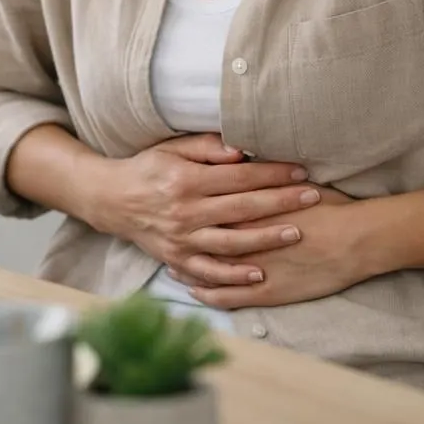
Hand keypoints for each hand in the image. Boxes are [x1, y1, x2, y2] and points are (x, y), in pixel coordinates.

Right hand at [86, 133, 321, 287]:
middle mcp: (185, 211)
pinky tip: (259, 274)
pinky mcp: (176, 259)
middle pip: (243, 208)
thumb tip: (241, 149)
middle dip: (281, 202)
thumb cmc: (148, 168)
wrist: (111, 200)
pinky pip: (209, 272)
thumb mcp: (172, 148)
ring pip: (231, 242)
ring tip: (296, 232)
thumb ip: (206, 147)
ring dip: (266, 239)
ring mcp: (181, 239)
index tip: (300, 171)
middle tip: (312, 197)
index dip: (272, 173)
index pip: (240, 177)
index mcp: (186, 180)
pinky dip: (234, 276)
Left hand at [168, 187, 369, 309]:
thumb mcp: (294, 182)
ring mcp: (254, 267)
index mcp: (249, 208)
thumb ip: (265, 175)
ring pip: (209, 269)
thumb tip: (244, 160)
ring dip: (187, 268)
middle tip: (163, 233)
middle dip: (182, 235)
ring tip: (170, 265)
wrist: (358, 240)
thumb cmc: (331, 208)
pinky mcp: (265, 291)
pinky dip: (207, 293)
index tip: (175, 199)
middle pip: (205, 236)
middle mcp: (245, 238)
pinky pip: (227, 295)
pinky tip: (194, 292)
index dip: (193, 203)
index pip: (213, 205)